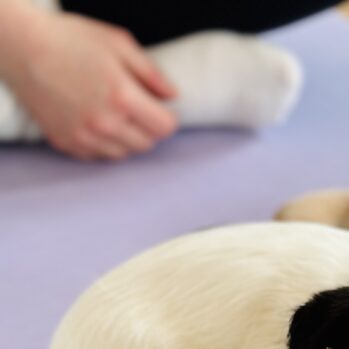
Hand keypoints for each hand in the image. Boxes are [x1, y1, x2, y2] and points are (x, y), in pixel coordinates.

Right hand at [0, 3, 177, 158]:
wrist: (21, 48)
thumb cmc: (70, 39)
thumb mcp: (117, 43)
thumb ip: (151, 72)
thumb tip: (173, 96)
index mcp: (122, 97)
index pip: (164, 128)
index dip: (168, 118)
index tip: (161, 108)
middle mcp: (104, 123)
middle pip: (147, 144)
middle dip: (149, 128)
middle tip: (138, 109)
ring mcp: (84, 137)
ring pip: (124, 153)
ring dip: (127, 138)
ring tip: (115, 114)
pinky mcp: (67, 144)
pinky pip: (99, 155)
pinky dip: (104, 143)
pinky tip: (96, 121)